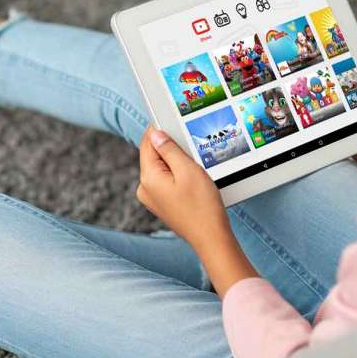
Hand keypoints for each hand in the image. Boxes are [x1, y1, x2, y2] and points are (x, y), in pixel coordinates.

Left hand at [137, 127, 257, 296]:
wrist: (211, 237)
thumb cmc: (202, 206)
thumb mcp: (188, 170)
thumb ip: (169, 149)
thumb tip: (156, 134)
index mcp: (148, 178)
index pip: (148, 143)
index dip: (160, 129)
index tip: (172, 120)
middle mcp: (145, 189)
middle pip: (154, 155)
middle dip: (172, 148)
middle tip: (192, 148)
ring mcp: (152, 198)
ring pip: (162, 167)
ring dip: (177, 162)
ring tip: (196, 167)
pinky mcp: (162, 204)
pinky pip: (167, 180)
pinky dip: (178, 174)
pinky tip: (194, 180)